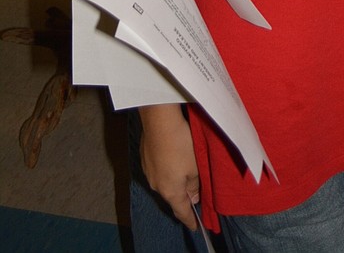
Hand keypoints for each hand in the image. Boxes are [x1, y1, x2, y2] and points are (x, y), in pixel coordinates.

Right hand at [139, 106, 199, 229]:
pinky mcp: (145, 157)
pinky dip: (167, 168)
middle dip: (183, 198)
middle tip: (195, 197)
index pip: (181, 212)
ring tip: (186, 173)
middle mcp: (156, 185)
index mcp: (170, 191)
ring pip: (165, 182)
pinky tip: (174, 157)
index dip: (190, 220)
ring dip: (175, 181)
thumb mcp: (195, 167)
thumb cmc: (181, 144)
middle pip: (173, 197)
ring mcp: (148, 171)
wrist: (159, 120)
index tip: (195, 227)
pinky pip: (158, 169)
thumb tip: (193, 197)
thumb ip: (195, 185)